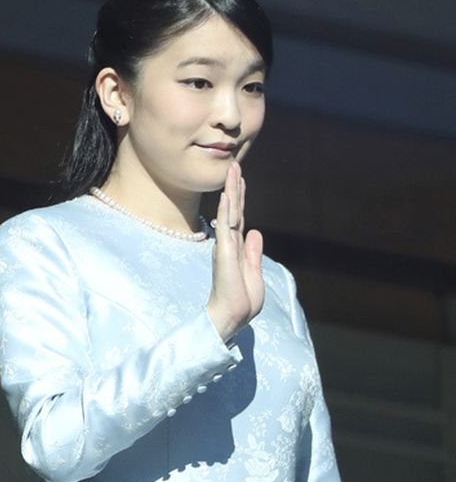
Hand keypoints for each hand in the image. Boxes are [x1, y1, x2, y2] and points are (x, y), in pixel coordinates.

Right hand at [206, 162, 264, 340]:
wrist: (232, 315)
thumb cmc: (243, 300)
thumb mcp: (254, 274)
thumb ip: (254, 253)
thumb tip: (256, 233)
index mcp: (237, 248)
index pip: (239, 219)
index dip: (240, 200)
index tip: (240, 181)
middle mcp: (229, 243)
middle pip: (233, 210)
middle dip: (234, 188)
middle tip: (234, 166)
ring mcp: (225, 245)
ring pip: (228, 211)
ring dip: (231, 190)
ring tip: (232, 171)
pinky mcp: (224, 250)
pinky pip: (225, 224)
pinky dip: (226, 208)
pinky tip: (227, 194)